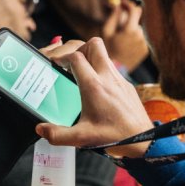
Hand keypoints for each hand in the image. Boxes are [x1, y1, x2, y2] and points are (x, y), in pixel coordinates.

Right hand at [36, 37, 152, 157]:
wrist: (144, 140)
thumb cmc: (116, 137)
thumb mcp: (82, 138)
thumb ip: (58, 135)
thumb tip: (40, 129)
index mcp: (94, 86)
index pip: (75, 57)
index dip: (61, 56)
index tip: (54, 63)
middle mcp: (108, 77)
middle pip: (93, 44)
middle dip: (77, 48)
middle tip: (67, 62)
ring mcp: (119, 79)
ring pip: (103, 53)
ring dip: (89, 57)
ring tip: (78, 71)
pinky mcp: (126, 85)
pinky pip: (110, 67)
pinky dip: (99, 69)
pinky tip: (93, 85)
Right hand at [102, 0, 148, 72]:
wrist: (115, 72)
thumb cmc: (108, 51)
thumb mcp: (106, 32)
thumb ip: (113, 17)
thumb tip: (117, 5)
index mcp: (130, 30)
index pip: (134, 9)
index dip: (128, 4)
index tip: (122, 3)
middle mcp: (140, 35)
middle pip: (137, 18)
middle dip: (128, 15)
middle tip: (120, 17)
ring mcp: (144, 43)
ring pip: (137, 28)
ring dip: (129, 27)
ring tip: (119, 37)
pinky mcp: (145, 49)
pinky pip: (139, 37)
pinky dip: (132, 37)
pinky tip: (124, 45)